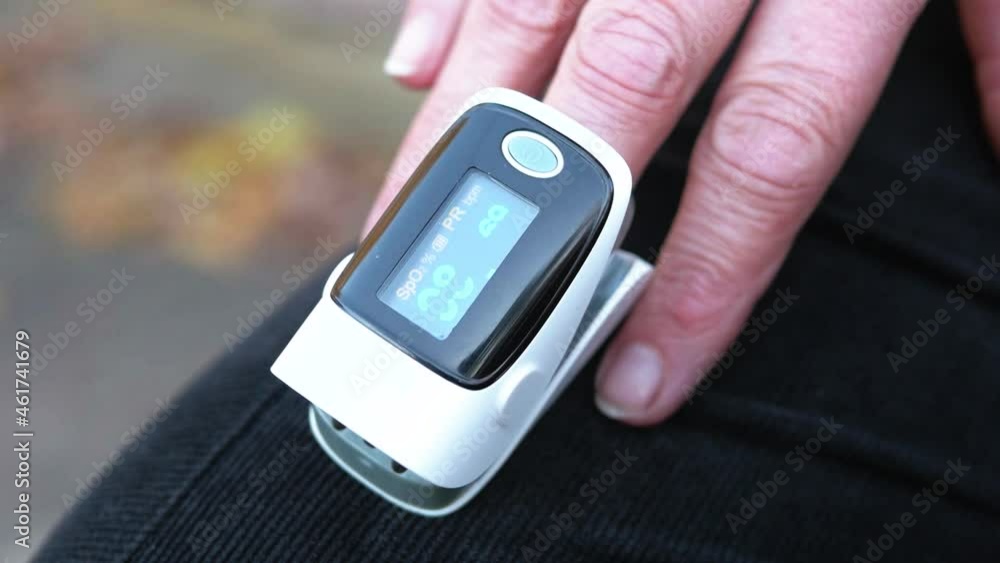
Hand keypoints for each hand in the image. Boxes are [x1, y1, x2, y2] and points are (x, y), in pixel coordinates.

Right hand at [366, 0, 999, 425]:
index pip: (766, 147)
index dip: (702, 275)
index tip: (645, 374)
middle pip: (618, 90)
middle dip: (549, 224)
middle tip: (484, 329)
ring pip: (524, 19)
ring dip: (462, 134)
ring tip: (410, 229)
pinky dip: (446, 6)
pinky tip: (412, 72)